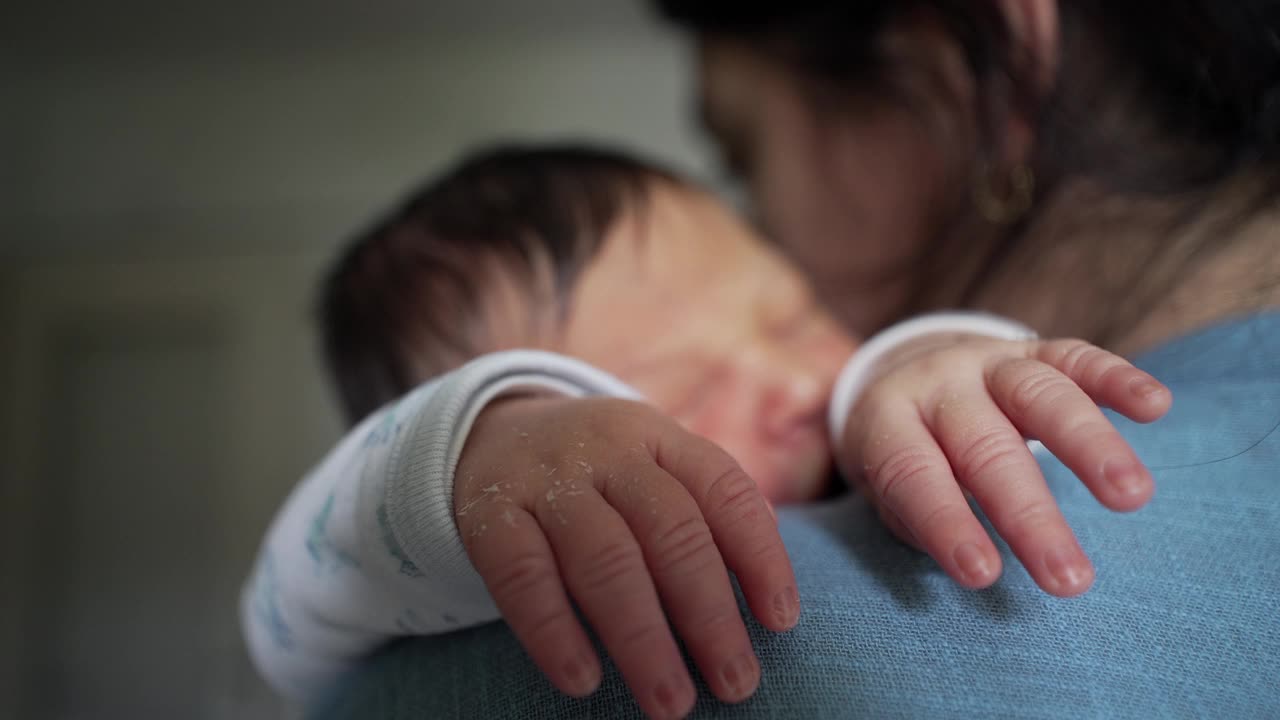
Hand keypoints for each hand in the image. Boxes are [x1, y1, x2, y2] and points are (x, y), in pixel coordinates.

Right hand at [454, 394, 797, 718]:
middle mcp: (605, 451)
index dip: (760, 556)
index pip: (723, 489)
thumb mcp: (650, 466)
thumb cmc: (596, 474)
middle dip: (709, 615)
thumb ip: (705, 513)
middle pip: (670, 532)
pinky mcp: (489, 513)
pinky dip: (554, 631)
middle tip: (735, 683)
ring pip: (604, 560)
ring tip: (671, 702)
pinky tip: (583, 680)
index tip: (781, 623)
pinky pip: (524, 575)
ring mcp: (545, 481)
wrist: (487, 434)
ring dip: (643, 638)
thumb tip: (768, 593)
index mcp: (657, 438)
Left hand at [838, 337, 1171, 596]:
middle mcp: (938, 386)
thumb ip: (915, 515)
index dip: (947, 523)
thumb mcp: (880, 485)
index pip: (914, 474)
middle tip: (1070, 577)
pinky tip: (1154, 405)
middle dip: (1029, 514)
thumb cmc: (900, 454)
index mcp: (886, 420)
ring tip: (1131, 496)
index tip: (984, 576)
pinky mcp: (1033, 350)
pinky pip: (1076, 358)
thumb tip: (975, 553)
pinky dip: (1116, 378)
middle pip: (985, 448)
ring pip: (1040, 397)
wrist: (900, 372)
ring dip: (1088, 445)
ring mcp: (988, 363)